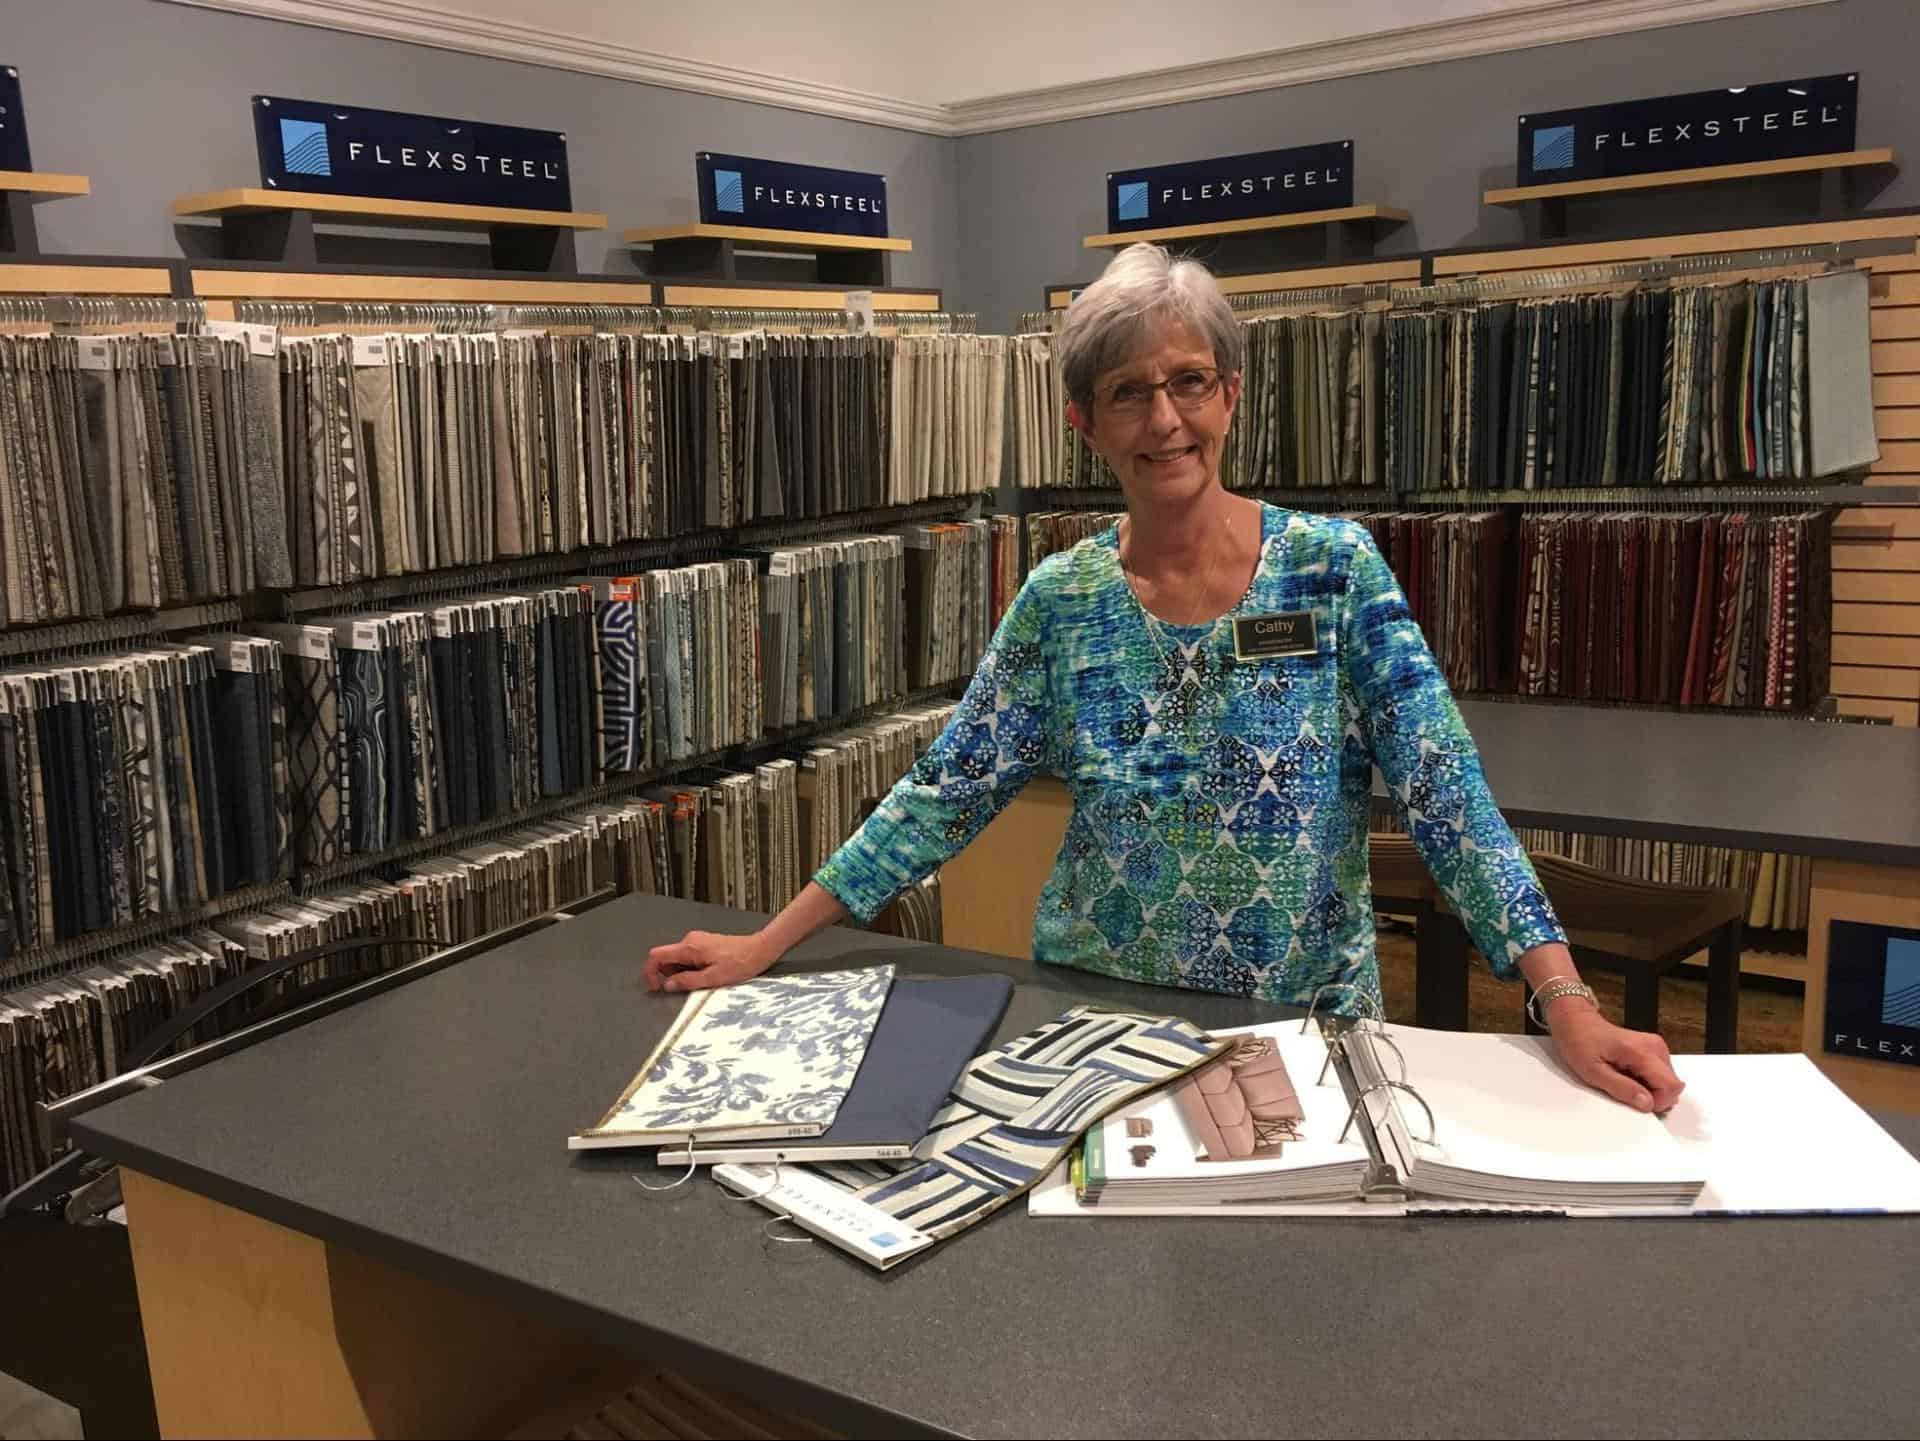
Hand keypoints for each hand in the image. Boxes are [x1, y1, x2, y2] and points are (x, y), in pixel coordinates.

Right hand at [642, 929, 775, 992]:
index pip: (656, 955)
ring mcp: (697, 940)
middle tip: (687, 987)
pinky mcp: (705, 942)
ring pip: (677, 958)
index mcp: (689, 947)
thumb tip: (666, 985)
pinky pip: (688, 956)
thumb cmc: (739, 964)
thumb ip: (688, 982)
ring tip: (702, 980)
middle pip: (666, 957)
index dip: (650, 972)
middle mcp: (690, 940)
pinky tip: (707, 973)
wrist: (760, 949)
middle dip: (669, 975)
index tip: (657, 987)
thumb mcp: (713, 978)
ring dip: (681, 972)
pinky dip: (690, 967)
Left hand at [1548, 1006, 1685, 1113]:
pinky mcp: (1652, 1049)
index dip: (1658, 1101)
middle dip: (1653, 1096)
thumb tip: (1647, 1103)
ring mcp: (1655, 1046)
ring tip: (1622, 1079)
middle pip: (1672, 1084)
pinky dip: (1645, 1080)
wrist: (1575, 1022)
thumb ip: (1622, 1089)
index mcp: (1642, 1052)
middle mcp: (1654, 1047)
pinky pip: (1658, 1073)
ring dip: (1648, 1088)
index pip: (1671, 1086)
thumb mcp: (1593, 1072)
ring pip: (1666, 1080)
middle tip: (1625, 1090)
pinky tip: (1626, 1074)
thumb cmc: (1580, 1042)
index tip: (1636, 1102)